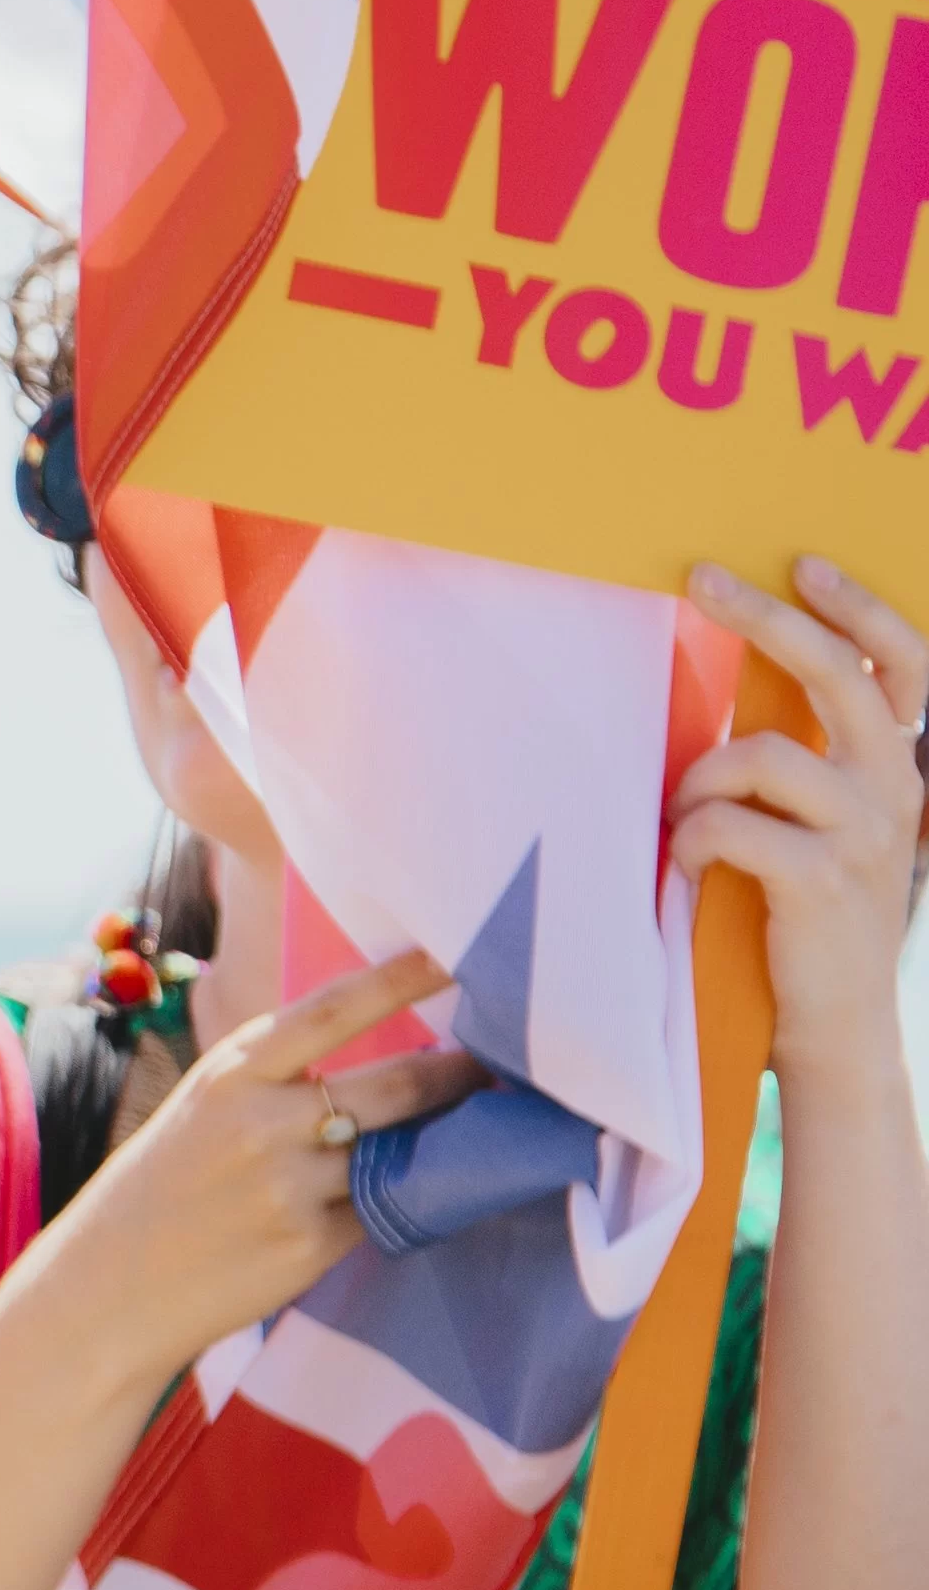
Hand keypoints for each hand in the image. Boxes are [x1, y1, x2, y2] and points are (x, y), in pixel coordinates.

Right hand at [26, 948, 482, 1387]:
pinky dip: (410, 1200)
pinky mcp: (310, 1246)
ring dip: (449, 1138)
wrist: (106, 1289)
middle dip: (459, 1072)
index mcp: (231, 1073)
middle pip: (398, 1084)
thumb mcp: (204, 1112)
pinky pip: (386, 1211)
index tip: (454, 951)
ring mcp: (288, 1186)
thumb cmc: (164, 1190)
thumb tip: (391, 1060)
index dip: (402, 977)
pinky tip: (426, 1195)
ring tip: (484, 1124)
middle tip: (501, 1062)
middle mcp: (261, 1122)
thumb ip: (279, 1082)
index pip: (333, 1009)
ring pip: (403, 1151)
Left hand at [681, 556, 925, 1119]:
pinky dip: (691, 838)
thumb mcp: (818, 829)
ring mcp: (865, 834)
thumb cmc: (803, 919)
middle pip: (839, 678)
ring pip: (764, 755)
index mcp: (897, 771)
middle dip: (770, 618)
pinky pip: (729, 824)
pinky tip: (688, 867)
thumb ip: (802, 768)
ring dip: (701, 778)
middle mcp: (894, 790)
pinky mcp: (821, 880)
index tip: (804, 563)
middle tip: (705, 578)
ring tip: (684, 819)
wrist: (835, 1026)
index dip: (863, 610)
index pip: (905, 668)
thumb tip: (736, 701)